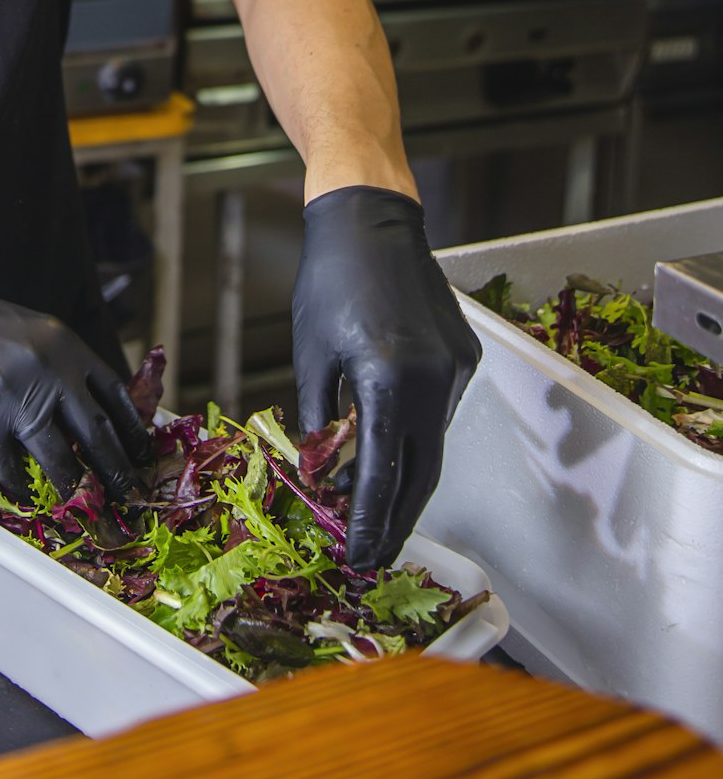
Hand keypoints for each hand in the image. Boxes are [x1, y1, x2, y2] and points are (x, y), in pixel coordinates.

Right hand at [0, 268, 151, 500]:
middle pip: (98, 433)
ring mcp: (15, 398)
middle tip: (129, 497)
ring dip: (73, 488)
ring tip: (80, 505)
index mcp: (64, 343)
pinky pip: (11, 470)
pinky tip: (25, 497)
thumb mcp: (26, 331)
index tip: (144, 456)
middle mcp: (48, 370)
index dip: (133, 430)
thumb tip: (84, 411)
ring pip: (60, 459)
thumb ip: (56, 363)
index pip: (115, 393)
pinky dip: (22, 488)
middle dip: (118, 471)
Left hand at [291, 186, 480, 570]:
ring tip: (378, 511)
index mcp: (389, 382)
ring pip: (434, 444)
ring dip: (407, 479)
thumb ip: (321, 420)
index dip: (370, 522)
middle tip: (377, 555)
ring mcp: (456, 370)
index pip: (380, 475)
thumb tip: (326, 475)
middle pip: (421, 475)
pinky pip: (441, 412)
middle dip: (397, 520)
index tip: (361, 557)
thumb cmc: (331, 281)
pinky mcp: (465, 357)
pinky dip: (418, 436)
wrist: (370, 220)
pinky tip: (395, 449)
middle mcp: (434, 381)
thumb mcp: (312, 355)